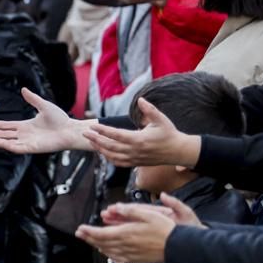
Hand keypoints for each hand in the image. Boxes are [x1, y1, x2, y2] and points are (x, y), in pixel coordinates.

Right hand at [0, 88, 91, 153]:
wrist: (70, 130)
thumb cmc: (60, 119)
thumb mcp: (44, 106)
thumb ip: (33, 99)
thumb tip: (23, 89)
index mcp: (26, 126)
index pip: (7, 126)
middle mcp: (24, 135)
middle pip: (4, 134)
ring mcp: (27, 142)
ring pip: (7, 141)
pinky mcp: (31, 148)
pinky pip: (15, 147)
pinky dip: (5, 145)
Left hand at [77, 203, 176, 262]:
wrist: (178, 248)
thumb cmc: (165, 229)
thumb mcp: (148, 214)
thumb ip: (130, 211)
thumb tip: (115, 208)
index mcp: (126, 233)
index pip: (101, 234)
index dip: (89, 232)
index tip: (80, 228)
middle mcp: (125, 245)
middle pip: (101, 243)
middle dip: (89, 238)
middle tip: (80, 234)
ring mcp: (130, 254)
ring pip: (108, 251)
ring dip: (96, 245)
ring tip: (90, 240)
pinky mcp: (136, 260)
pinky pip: (117, 257)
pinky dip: (108, 253)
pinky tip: (106, 251)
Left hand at [82, 98, 200, 167]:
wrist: (178, 151)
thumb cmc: (169, 133)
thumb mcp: (161, 119)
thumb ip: (149, 109)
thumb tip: (140, 99)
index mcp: (139, 139)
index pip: (115, 135)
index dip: (102, 130)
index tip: (92, 125)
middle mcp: (134, 151)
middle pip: (109, 146)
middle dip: (95, 139)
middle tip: (84, 132)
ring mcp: (134, 159)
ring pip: (111, 156)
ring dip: (99, 149)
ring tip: (91, 141)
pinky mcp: (136, 163)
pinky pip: (118, 163)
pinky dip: (108, 158)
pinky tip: (103, 152)